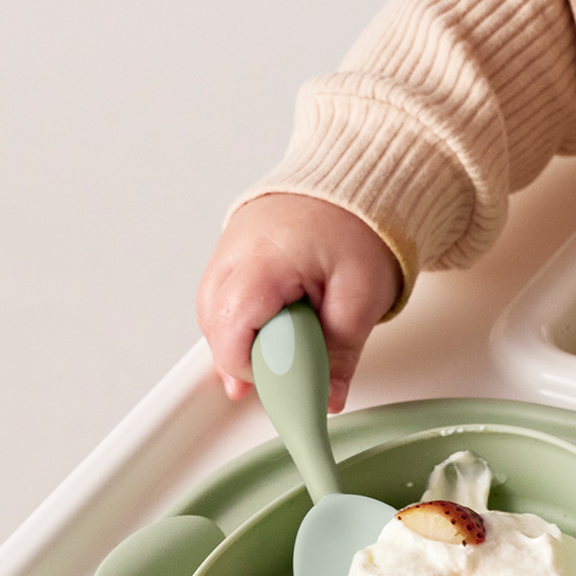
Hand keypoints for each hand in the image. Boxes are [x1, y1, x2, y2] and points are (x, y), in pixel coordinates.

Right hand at [195, 194, 404, 408]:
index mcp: (262, 262)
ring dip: (241, 341)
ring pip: (212, 313)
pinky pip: (221, 296)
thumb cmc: (359, 224)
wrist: (355, 180)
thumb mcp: (363, 294)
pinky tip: (270, 331)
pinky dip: (241, 319)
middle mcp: (233, 254)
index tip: (285, 387)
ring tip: (281, 357)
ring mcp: (226, 250)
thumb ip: (342, 350)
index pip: (231, 333)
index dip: (254, 370)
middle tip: (283, 381)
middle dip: (245, 360)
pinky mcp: (231, 252)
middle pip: (214, 326)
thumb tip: (330, 395)